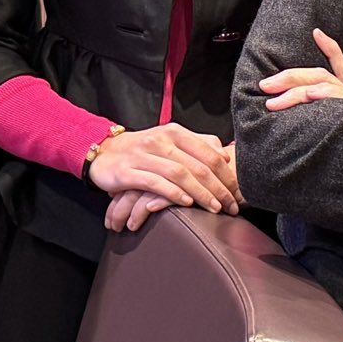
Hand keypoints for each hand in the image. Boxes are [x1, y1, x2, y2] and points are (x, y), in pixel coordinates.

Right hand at [102, 143, 243, 230]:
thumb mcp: (170, 141)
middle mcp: (161, 141)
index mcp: (175, 132)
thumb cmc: (143, 149)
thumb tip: (224, 154)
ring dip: (201, 193)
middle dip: (219, 188)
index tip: (238, 192)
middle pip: (198, 166)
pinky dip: (173, 193)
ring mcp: (143, 155)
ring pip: (179, 174)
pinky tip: (186, 203)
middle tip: (231, 206)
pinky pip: (154, 182)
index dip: (226, 174)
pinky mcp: (128, 171)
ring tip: (214, 208)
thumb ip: (196, 144)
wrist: (104, 151)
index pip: (209, 153)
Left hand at [257, 28, 342, 109]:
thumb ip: (323, 104)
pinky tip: (311, 93)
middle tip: (264, 85)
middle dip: (289, 77)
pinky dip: (323, 93)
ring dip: (295, 91)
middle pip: (320, 75)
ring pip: (323, 85)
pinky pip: (338, 100)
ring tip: (272, 102)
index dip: (330, 47)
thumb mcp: (341, 120)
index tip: (317, 33)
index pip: (340, 64)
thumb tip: (303, 109)